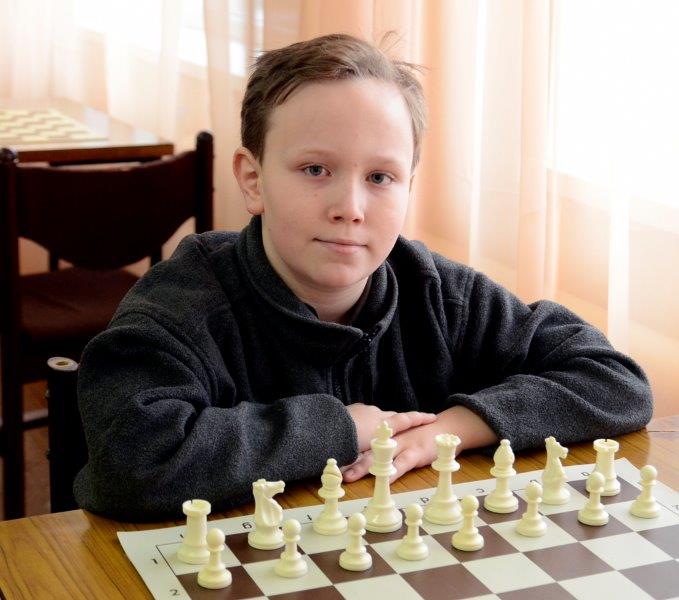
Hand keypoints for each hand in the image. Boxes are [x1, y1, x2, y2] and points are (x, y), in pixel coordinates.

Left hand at [342, 405, 497, 482]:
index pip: (359, 438)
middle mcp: (389, 435)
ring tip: (349, 477)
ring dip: (363, 467)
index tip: (325, 455)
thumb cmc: (417, 433)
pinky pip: (401, 463)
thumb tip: (353, 452)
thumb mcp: (394, 436)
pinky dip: (392, 471)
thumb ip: (376, 441)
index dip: (342, 446)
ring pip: (379, 456)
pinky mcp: (415, 452)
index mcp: (382, 428)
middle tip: (328, 469)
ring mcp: (401, 442)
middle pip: (363, 447)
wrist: (445, 428)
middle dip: (346, 459)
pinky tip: (384, 479)